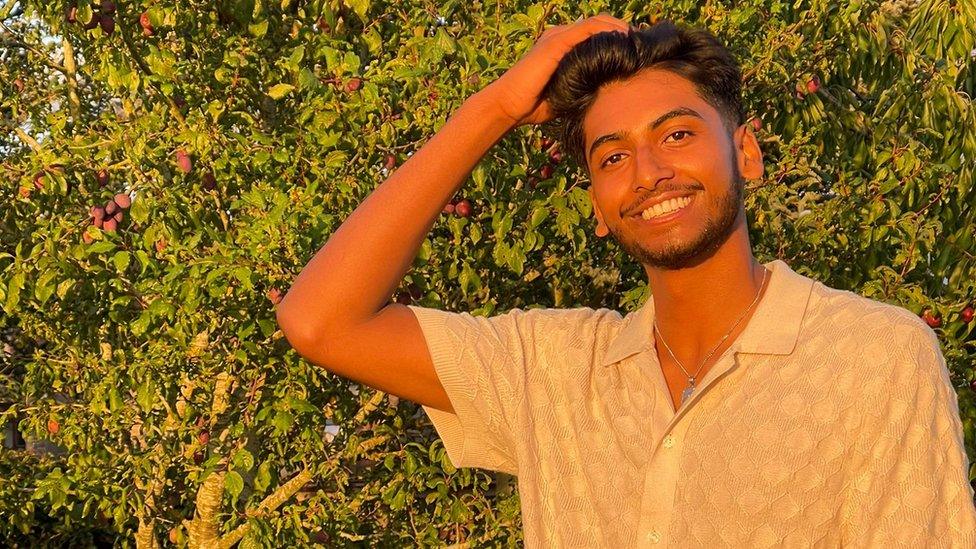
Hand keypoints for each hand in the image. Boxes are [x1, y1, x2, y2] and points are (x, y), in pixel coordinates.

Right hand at [480, 13, 631, 126]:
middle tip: (641, 42)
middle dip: (621, 29)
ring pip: (595, 23)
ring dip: (618, 28)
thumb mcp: (566, 92)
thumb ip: (583, 86)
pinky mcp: (555, 43)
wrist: (508, 106)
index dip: (616, 36)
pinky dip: (606, 31)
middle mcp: (559, 36)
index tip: (635, 49)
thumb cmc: (533, 105)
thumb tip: (607, 93)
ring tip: (635, 39)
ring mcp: (557, 37)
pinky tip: (621, 39)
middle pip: (598, 23)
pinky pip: (586, 30)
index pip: (594, 32)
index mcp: (561, 45)